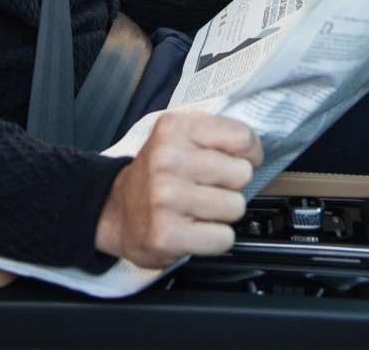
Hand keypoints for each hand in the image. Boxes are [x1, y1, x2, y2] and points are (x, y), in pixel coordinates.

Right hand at [94, 111, 262, 269]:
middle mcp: (168, 161)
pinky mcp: (167, 234)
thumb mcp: (176, 136)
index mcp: (174, 129)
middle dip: (232, 185)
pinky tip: (195, 229)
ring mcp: (167, 199)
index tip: (241, 160)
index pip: (241, 137)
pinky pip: (223, 238)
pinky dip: (214, 239)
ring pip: (235, 207)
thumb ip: (212, 131)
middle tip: (210, 187)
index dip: (250, 153)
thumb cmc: (155, 175)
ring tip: (200, 209)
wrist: (115, 211)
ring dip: (223, 213)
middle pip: (242, 174)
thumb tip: (253, 143)